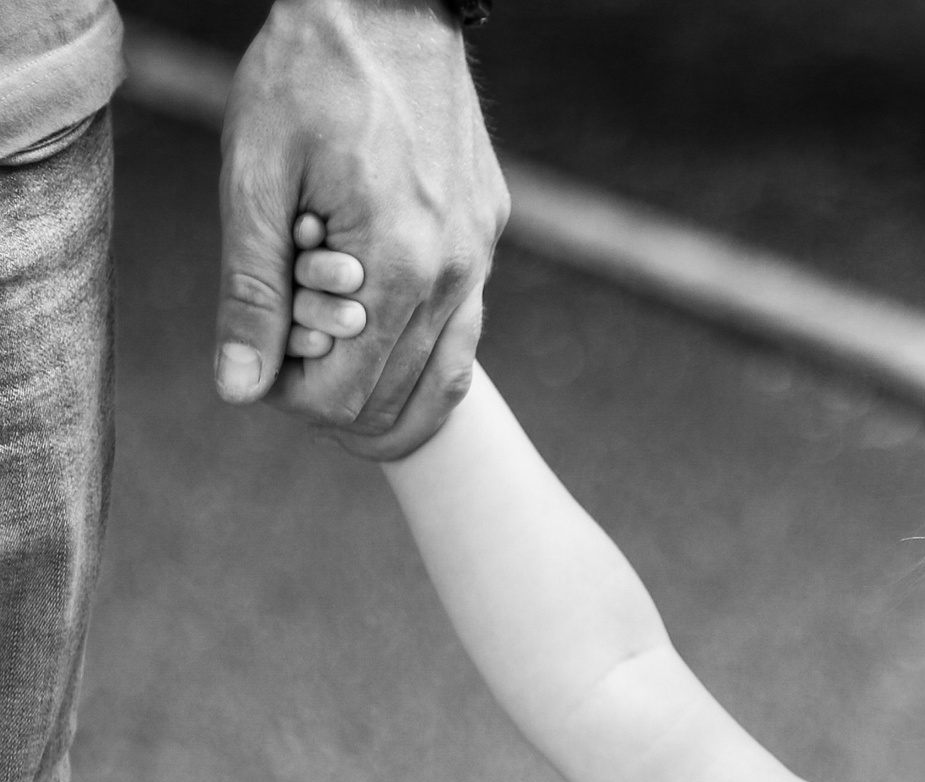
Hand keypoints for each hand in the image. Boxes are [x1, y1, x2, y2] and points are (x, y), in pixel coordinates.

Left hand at [216, 0, 507, 460]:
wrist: (385, 6)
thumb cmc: (306, 80)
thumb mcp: (255, 181)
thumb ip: (252, 291)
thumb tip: (240, 389)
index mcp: (398, 265)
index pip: (346, 396)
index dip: (286, 395)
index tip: (255, 351)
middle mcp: (455, 273)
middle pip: (396, 401)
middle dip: (330, 392)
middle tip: (283, 344)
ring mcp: (480, 256)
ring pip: (443, 377)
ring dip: (378, 380)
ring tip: (324, 343)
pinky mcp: (486, 234)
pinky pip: (463, 326)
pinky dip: (415, 345)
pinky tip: (368, 312)